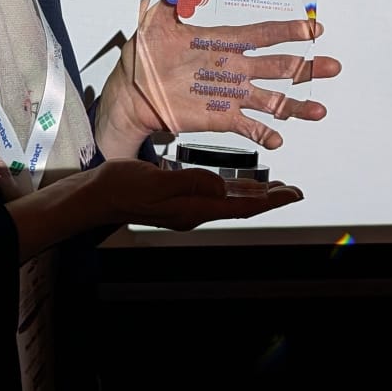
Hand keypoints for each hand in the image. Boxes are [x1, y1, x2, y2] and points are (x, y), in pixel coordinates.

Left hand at [93, 0, 340, 156]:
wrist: (130, 93)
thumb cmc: (144, 54)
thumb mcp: (156, 17)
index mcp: (224, 42)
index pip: (263, 34)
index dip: (289, 31)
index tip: (314, 28)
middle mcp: (234, 68)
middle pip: (278, 67)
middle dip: (306, 67)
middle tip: (333, 65)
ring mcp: (230, 94)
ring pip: (271, 100)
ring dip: (295, 106)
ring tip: (318, 111)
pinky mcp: (220, 117)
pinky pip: (248, 126)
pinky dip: (264, 133)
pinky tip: (279, 138)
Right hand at [95, 157, 303, 231]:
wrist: (97, 195)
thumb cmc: (123, 188)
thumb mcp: (157, 183)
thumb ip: (190, 183)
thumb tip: (221, 185)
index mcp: (194, 208)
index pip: (242, 206)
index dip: (271, 201)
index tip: (294, 194)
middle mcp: (195, 210)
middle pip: (241, 205)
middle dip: (268, 198)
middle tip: (292, 190)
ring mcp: (186, 205)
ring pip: (229, 199)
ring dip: (252, 193)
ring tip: (272, 187)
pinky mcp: (177, 196)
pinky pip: (213, 192)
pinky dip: (231, 186)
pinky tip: (233, 181)